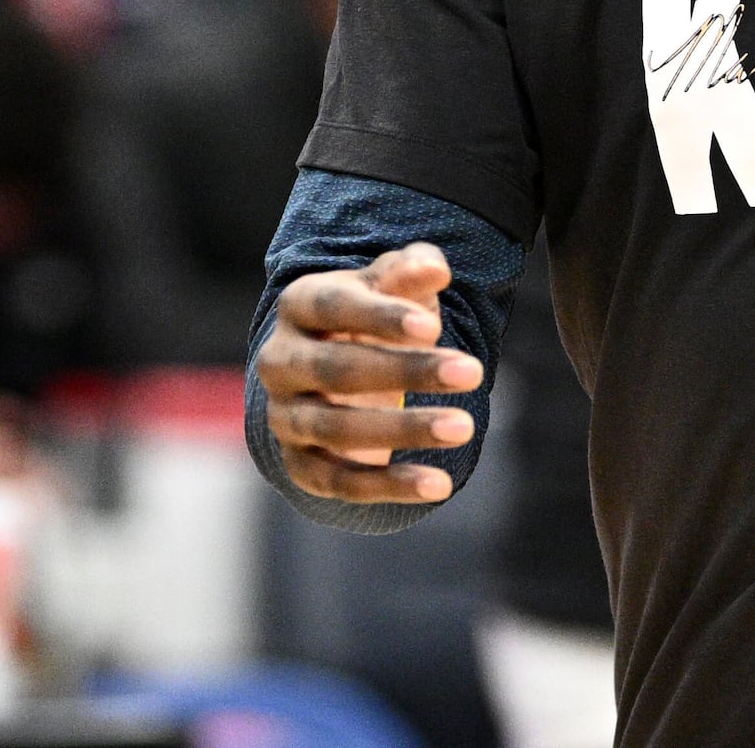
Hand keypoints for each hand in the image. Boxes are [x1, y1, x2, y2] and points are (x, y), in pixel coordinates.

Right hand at [254, 243, 481, 504]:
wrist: (337, 371)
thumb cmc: (373, 316)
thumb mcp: (391, 285)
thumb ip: (410, 271)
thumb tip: (435, 268)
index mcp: (299, 305)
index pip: (334, 307)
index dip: (382, 317)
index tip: (434, 327)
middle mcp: (280, 361)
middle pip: (337, 369)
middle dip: (407, 372)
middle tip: (473, 372)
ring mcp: (284, 416)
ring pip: (337, 429)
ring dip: (404, 430)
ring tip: (464, 427)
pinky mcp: (299, 464)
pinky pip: (340, 481)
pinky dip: (389, 485)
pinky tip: (440, 484)